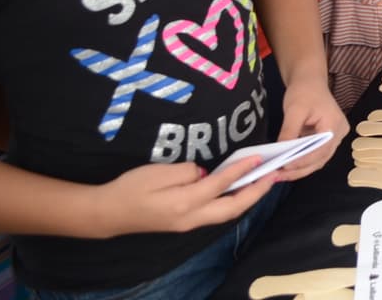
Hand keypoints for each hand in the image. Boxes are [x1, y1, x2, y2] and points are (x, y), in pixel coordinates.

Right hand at [96, 158, 274, 236]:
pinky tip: (238, 191)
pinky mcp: (185, 223)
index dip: (242, 171)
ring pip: (226, 214)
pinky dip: (232, 202)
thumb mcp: (157, 172)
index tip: (259, 158)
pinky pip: (216, 214)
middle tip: (274, 176)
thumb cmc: (130, 188)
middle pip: (233, 208)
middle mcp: (191, 218)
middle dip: (256, 193)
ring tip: (262, 183)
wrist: (108, 213)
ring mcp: (188, 224)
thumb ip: (186, 171)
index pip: (221, 185)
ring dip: (246, 199)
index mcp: (185, 202)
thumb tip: (206, 174)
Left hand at [275, 75, 347, 181]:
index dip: (303, 161)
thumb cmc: (304, 91)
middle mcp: (339, 133)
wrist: (310, 81)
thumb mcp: (294, 110)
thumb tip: (280, 152)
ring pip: (318, 159)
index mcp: (334, 124)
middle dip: (299, 169)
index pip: (320, 150)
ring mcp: (335, 137)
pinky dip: (302, 161)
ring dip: (300, 168)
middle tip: (279, 175)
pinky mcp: (328, 139)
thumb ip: (289, 132)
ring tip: (280, 173)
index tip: (285, 167)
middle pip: (320, 158)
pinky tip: (287, 165)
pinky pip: (316, 154)